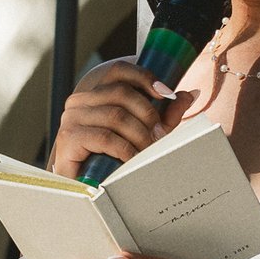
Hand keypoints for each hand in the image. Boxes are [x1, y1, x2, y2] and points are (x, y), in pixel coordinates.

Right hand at [49, 58, 180, 180]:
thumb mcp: (144, 133)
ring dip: (139, 135)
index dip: (144, 77)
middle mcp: (79, 101)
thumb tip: (190, 94)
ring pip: (116, 116)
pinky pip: (105, 137)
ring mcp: (72, 118)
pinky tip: (132, 159)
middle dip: (148, 114)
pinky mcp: (69, 138)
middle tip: (160, 135)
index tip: (166, 94)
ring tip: (148, 150)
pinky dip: (125, 149)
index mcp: (94, 93)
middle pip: (122, 93)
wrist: (83, 187)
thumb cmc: (111, 158)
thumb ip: (165, 114)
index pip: (119, 71)